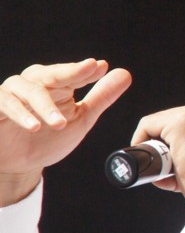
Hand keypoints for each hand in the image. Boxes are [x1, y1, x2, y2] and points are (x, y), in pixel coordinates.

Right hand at [0, 59, 131, 205]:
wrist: (18, 166)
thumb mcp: (81, 118)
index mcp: (55, 84)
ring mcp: (11, 94)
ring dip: (45, 105)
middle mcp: (32, 84)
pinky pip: (4, 104)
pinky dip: (20, 113)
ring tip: (60, 124)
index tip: (101, 66)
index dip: (85, 70)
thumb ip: (101, 97)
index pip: (72, 73)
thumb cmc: (47, 138)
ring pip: (27, 89)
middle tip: (89, 69)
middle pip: (50, 73)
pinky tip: (34, 126)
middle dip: (70, 71)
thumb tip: (125, 74)